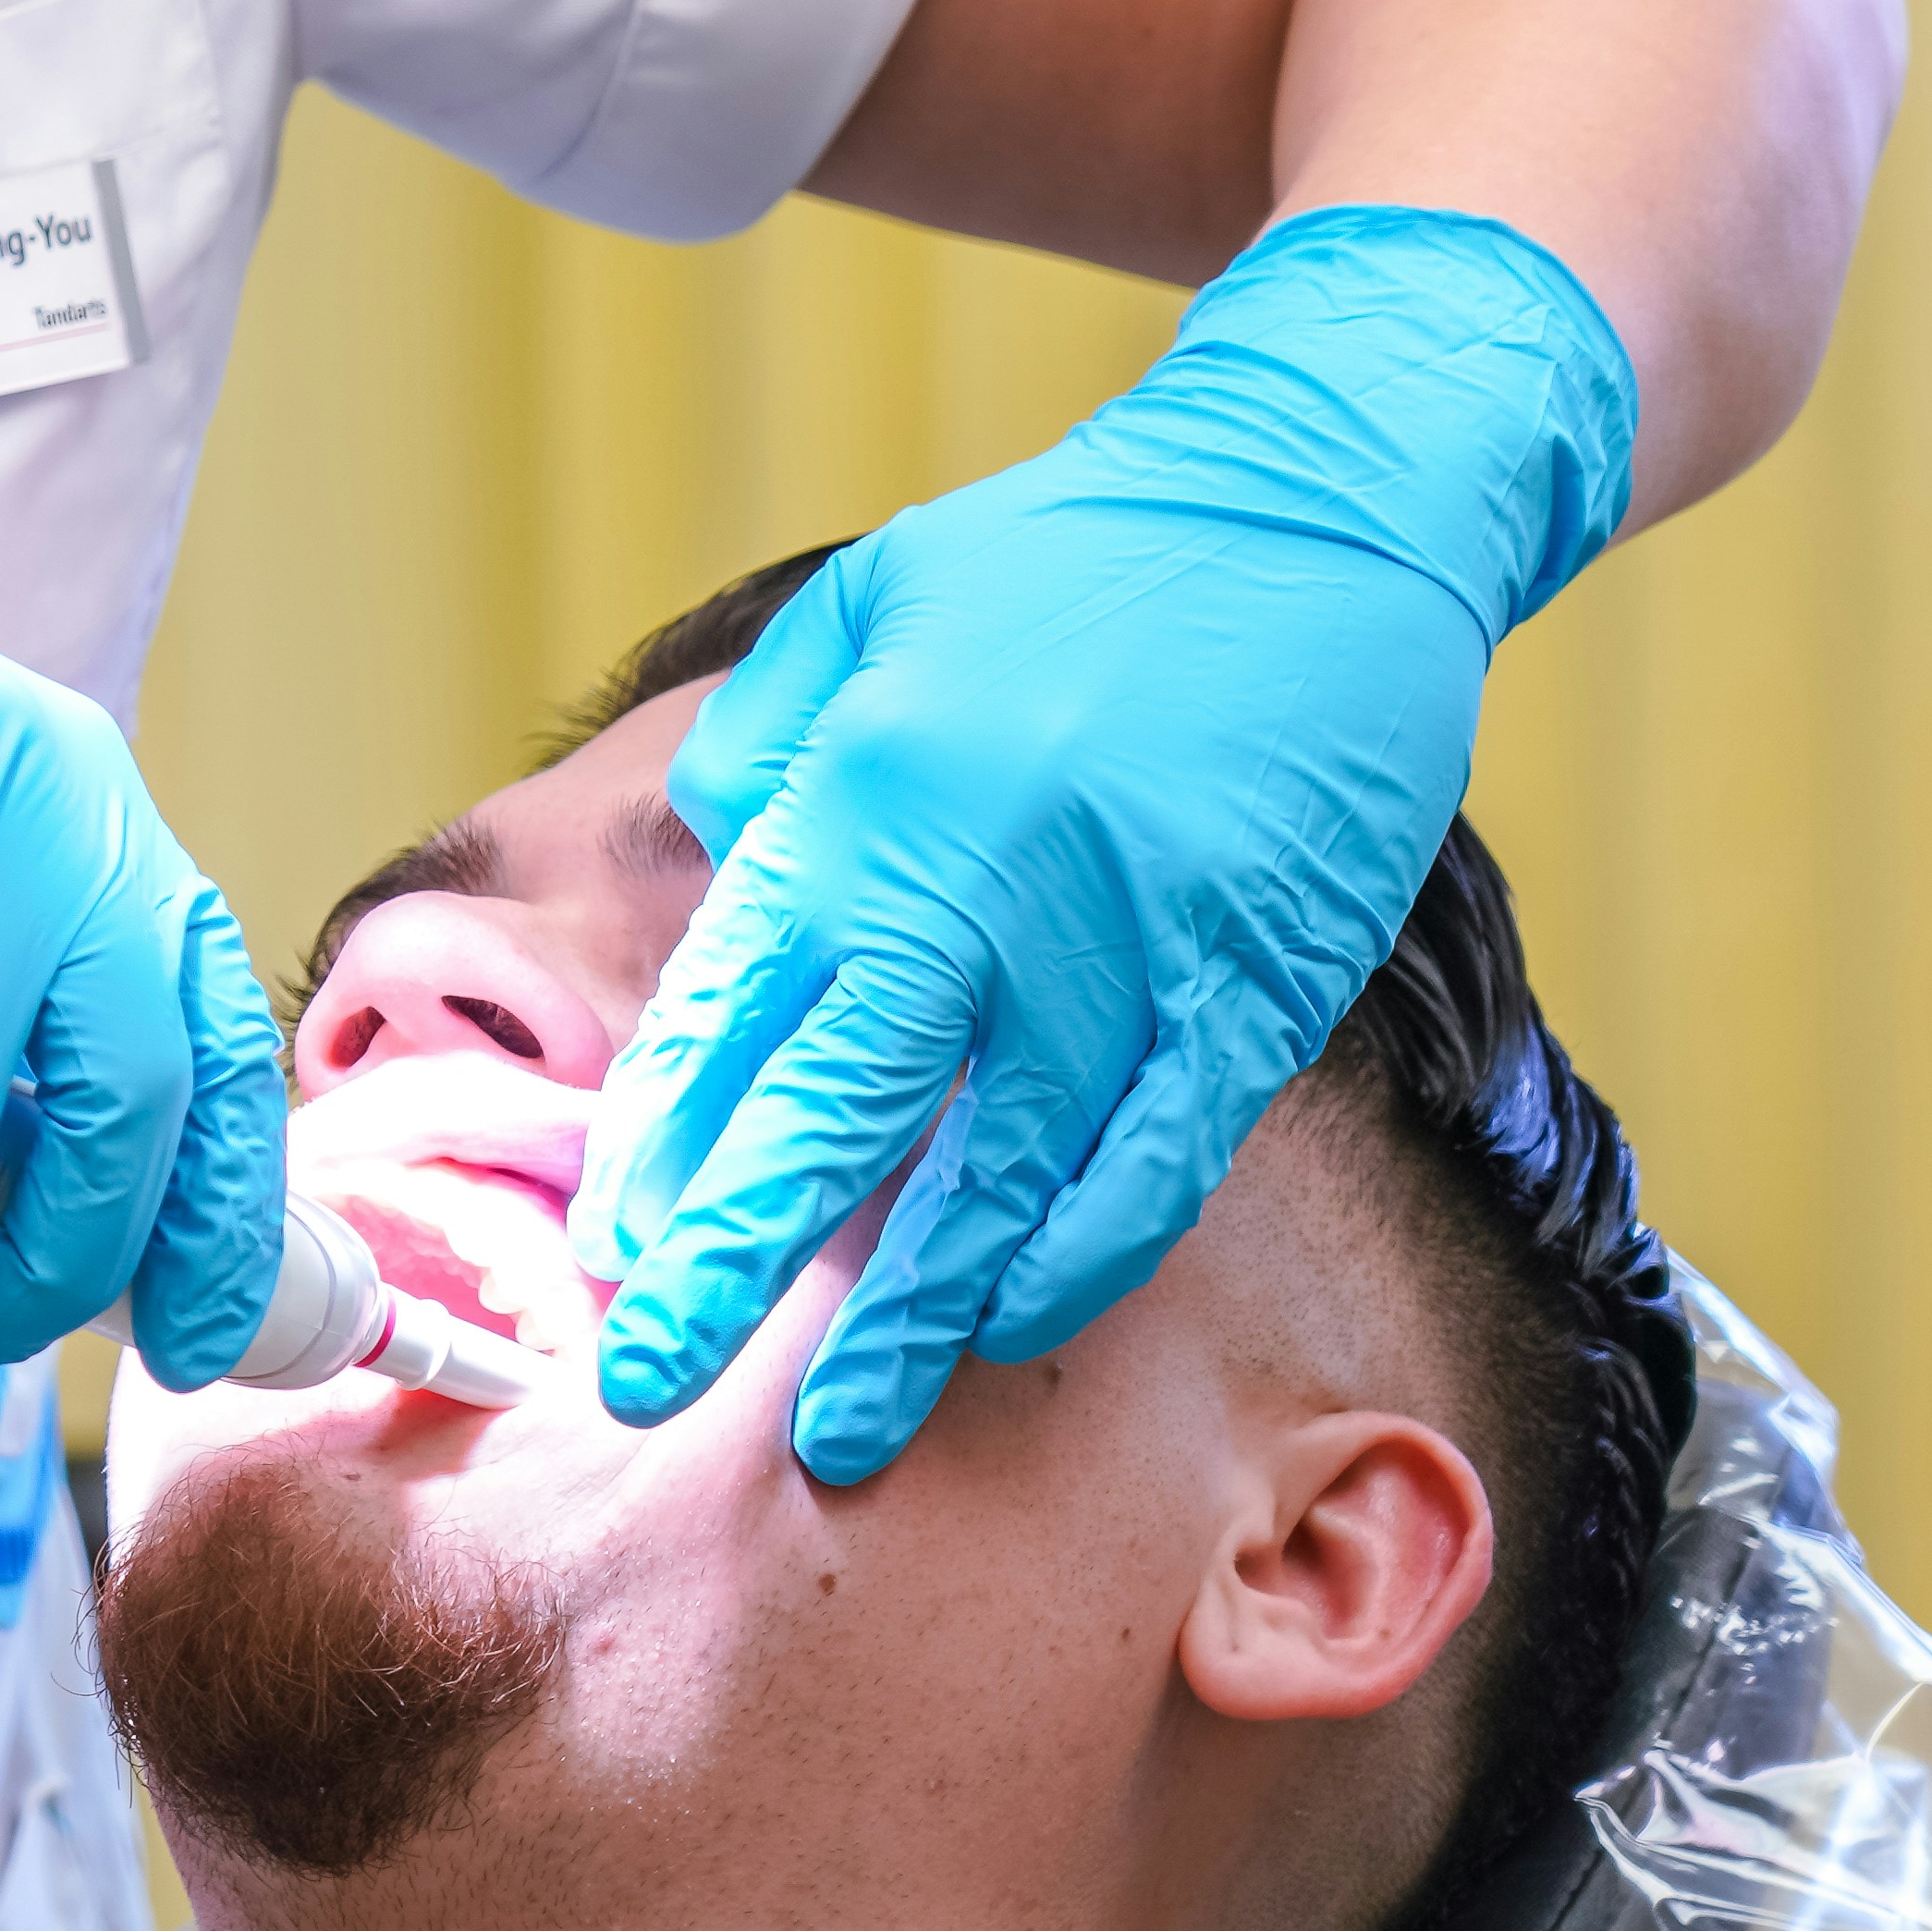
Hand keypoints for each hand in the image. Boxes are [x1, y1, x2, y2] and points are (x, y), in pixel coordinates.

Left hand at [570, 206, 1640, 1477]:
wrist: (1319, 502)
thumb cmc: (1078, 551)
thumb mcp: (870, 602)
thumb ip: (772, 745)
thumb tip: (715, 866)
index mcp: (867, 800)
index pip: (732, 1016)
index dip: (668, 1149)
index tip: (612, 1259)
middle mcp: (979, 891)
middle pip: (830, 1123)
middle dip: (734, 1270)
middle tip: (652, 1391)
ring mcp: (1123, 951)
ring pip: (992, 1179)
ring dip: (908, 1315)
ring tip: (839, 1427)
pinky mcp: (1251, 985)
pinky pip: (1155, 1162)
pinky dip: (1080, 1255)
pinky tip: (1014, 1323)